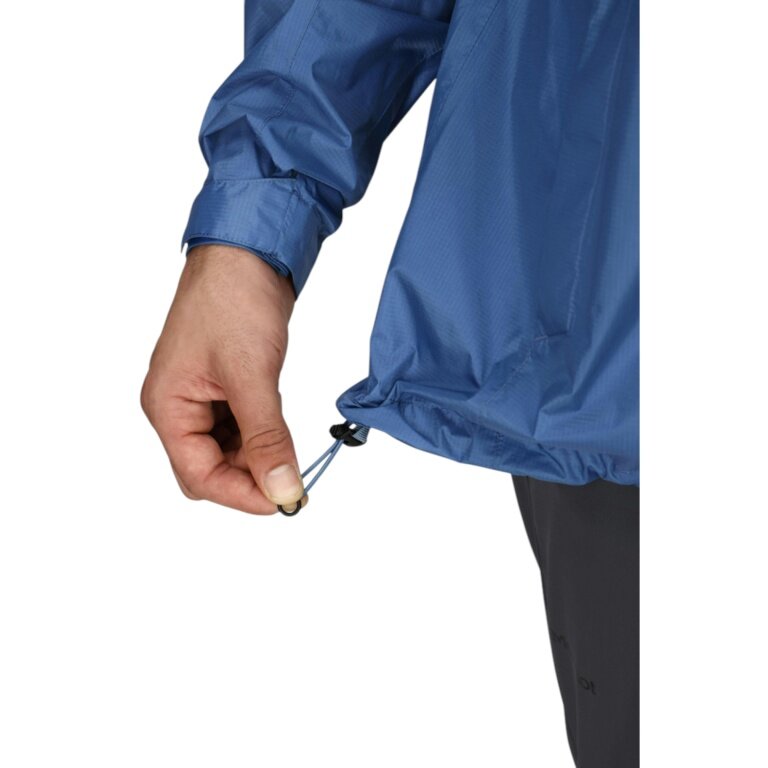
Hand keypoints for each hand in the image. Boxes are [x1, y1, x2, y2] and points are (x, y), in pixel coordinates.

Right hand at [141, 244, 306, 514]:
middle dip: (250, 477)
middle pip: (210, 468)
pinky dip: (263, 433)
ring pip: (229, 450)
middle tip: (293, 479)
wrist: (249, 252)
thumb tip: (281, 488)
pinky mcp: (226, 385)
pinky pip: (242, 426)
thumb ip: (266, 437)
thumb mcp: (252, 375)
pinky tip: (281, 425)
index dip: (241, 494)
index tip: (285, 500)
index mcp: (167, 406)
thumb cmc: (233, 300)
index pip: (198, 475)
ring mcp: (202, 397)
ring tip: (290, 449)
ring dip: (260, 455)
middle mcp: (179, 406)